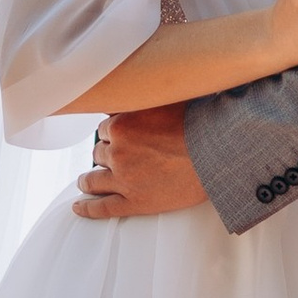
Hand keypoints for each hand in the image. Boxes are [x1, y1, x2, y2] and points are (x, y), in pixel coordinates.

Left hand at [75, 103, 208, 222]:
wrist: (218, 156)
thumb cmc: (199, 126)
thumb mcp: (166, 101)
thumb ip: (142, 99)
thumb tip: (128, 89)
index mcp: (122, 125)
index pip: (105, 130)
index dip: (113, 134)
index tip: (119, 137)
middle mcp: (118, 153)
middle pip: (99, 153)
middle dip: (107, 154)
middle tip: (115, 157)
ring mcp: (124, 180)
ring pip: (93, 180)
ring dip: (88, 180)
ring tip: (86, 182)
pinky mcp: (134, 203)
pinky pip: (103, 208)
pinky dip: (88, 208)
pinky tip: (79, 207)